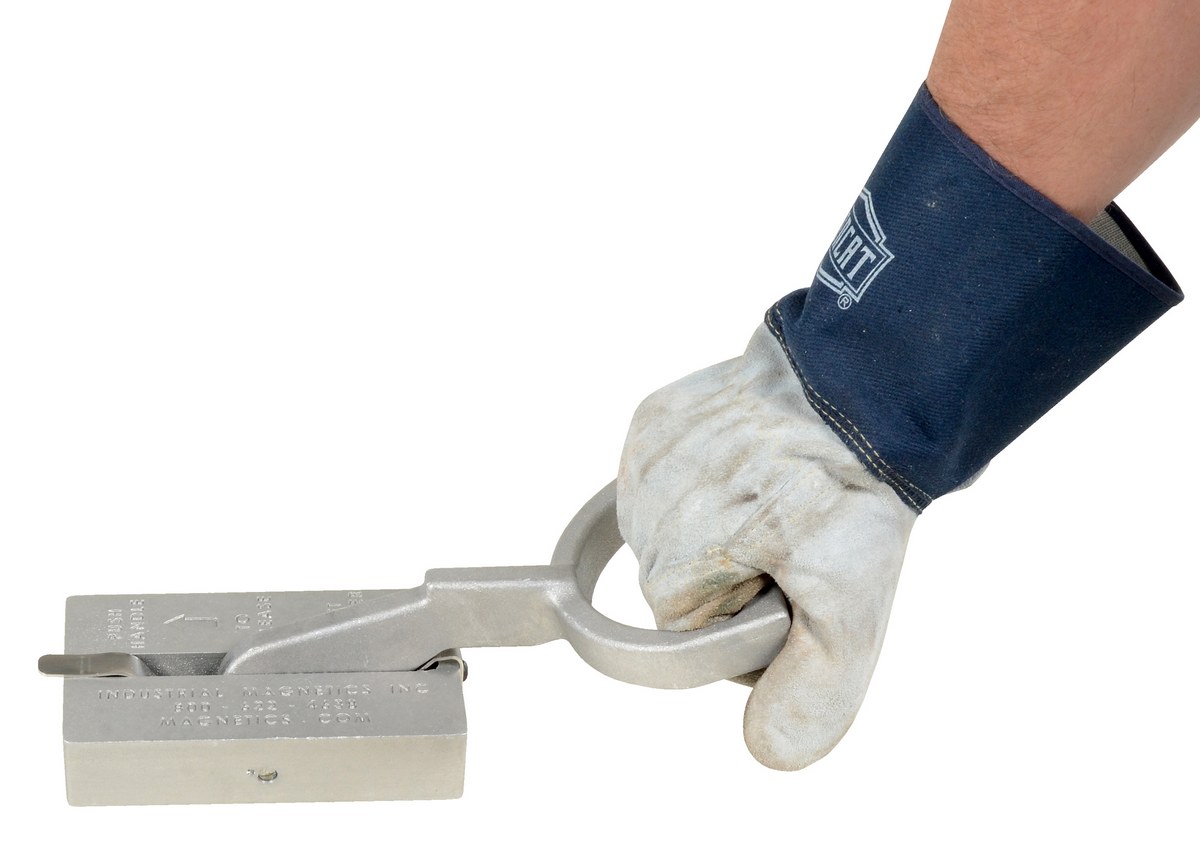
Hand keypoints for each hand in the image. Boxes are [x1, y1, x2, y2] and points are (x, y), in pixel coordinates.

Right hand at [617, 323, 915, 769]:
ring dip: (714, 524)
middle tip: (792, 536)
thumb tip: (765, 749)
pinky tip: (749, 464)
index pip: (683, 627)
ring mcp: (642, 452)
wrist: (866, 386)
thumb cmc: (855, 492)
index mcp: (675, 554)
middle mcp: (642, 502)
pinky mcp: (653, 416)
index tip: (789, 579)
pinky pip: (662, 476)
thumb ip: (810, 691)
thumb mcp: (850, 610)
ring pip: (665, 527)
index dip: (740, 616)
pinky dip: (703, 478)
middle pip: (671, 576)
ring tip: (774, 495)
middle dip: (726, 571)